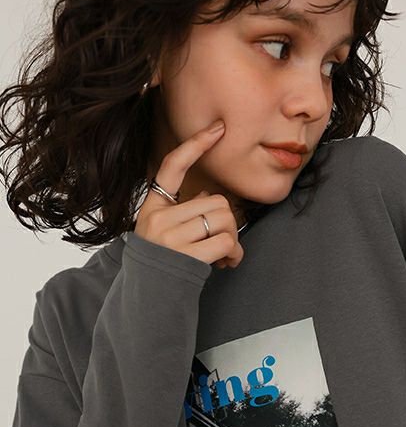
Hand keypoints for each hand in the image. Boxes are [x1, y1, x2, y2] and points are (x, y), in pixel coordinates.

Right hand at [134, 119, 242, 269]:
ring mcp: (171, 237)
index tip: (218, 129)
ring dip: (233, 240)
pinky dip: (234, 253)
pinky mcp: (186, 255)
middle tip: (222, 242)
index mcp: (153, 206)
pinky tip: (226, 263)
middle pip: (216, 201)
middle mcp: (158, 217)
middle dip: (228, 222)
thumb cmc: (165, 262)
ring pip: (224, 220)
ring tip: (223, 255)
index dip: (196, 145)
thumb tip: (207, 198)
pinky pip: (227, 241)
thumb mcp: (166, 230)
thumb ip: (185, 210)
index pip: (173, 165)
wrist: (150, 297)